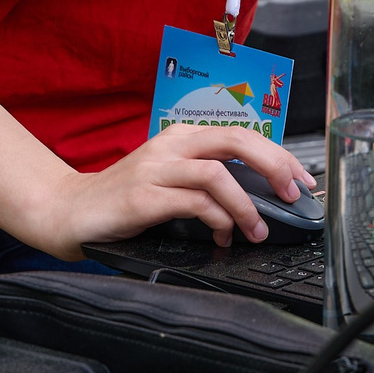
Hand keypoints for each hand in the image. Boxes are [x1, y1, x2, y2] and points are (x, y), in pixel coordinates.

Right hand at [19, 123, 316, 259]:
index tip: (302, 180)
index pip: (242, 134)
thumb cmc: (125, 199)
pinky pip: (193, 202)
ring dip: (246, 205)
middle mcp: (171, 145)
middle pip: (237, 140)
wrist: (70, 212)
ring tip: (257, 231)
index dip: (278, 155)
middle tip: (293, 195)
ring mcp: (155, 169)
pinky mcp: (142, 197)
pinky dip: (217, 220)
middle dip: (274, 167)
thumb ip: (208, 180)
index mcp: (182, 136)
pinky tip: (223, 237)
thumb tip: (261, 196)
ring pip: (217, 174)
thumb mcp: (172, 180)